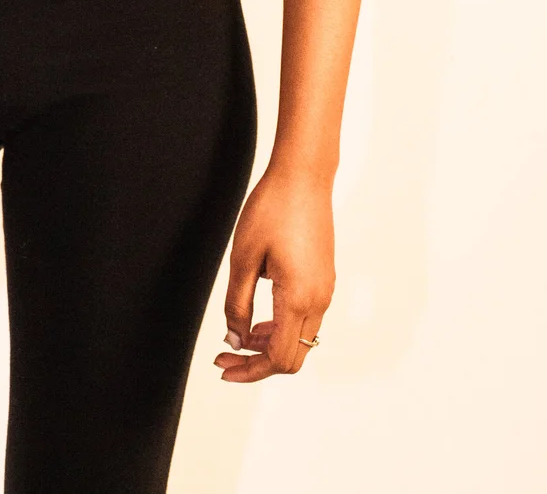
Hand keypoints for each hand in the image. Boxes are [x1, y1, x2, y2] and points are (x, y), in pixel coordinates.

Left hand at [214, 164, 333, 381]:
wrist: (304, 176)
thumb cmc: (271, 209)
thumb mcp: (243, 257)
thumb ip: (238, 304)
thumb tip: (235, 340)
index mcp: (297, 298)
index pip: (277, 358)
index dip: (249, 370)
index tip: (222, 364)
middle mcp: (318, 300)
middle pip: (292, 357)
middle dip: (257, 363)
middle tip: (225, 354)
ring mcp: (324, 290)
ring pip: (300, 340)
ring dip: (269, 345)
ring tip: (238, 332)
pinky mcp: (324, 279)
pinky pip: (305, 319)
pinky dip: (281, 327)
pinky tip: (258, 315)